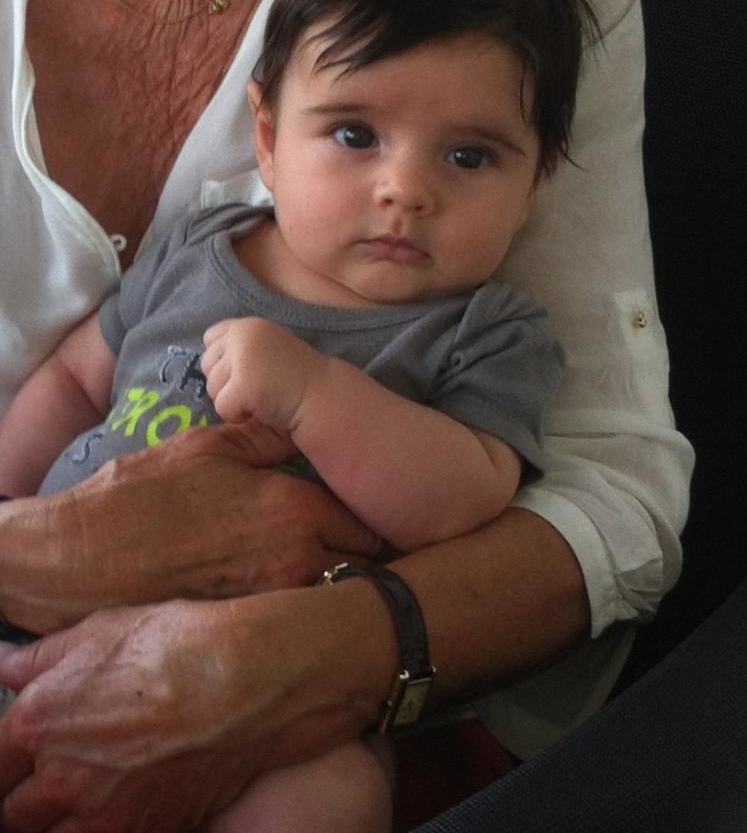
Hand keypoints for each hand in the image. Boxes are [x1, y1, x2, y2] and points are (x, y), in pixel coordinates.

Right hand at [0, 423, 380, 633]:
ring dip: (341, 590)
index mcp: (297, 509)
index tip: (379, 523)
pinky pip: (300, 627)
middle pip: (364, 569)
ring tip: (332, 579)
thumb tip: (300, 427)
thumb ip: (266, 437)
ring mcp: (275, 604)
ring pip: (335, 601)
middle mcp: (298, 560)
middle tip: (366, 555)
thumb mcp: (209, 448)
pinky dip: (307, 616)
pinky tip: (296, 608)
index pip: (368, 523)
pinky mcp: (250, 635)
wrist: (83, 557)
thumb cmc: (145, 495)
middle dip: (369, 562)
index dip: (375, 522)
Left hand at [0, 589, 389, 831]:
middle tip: (54, 772)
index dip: (8, 759)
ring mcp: (106, 814)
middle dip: (28, 795)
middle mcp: (62, 777)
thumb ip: (44, 656)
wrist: (250, 679)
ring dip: (62, 818)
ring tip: (90, 789)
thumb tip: (10, 665)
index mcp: (38, 722)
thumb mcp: (104, 627)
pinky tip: (130, 794)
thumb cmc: (180, 641)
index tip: (20, 754)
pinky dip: (109, 824)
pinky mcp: (150, 829)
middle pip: (15, 813)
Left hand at [202, 318, 325, 430]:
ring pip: (212, 389)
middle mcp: (242, 336)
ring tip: (261, 397)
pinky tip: (261, 409)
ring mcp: (242, 359)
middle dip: (225, 382)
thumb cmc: (295, 377)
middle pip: (207, 366)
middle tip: (255, 386)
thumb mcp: (267, 348)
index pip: (210, 339)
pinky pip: (223, 408)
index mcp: (247, 325)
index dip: (222, 359)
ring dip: (232, 400)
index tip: (246, 370)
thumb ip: (241, 346)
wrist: (321, 396)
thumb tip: (208, 360)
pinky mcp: (242, 385)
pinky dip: (239, 416)